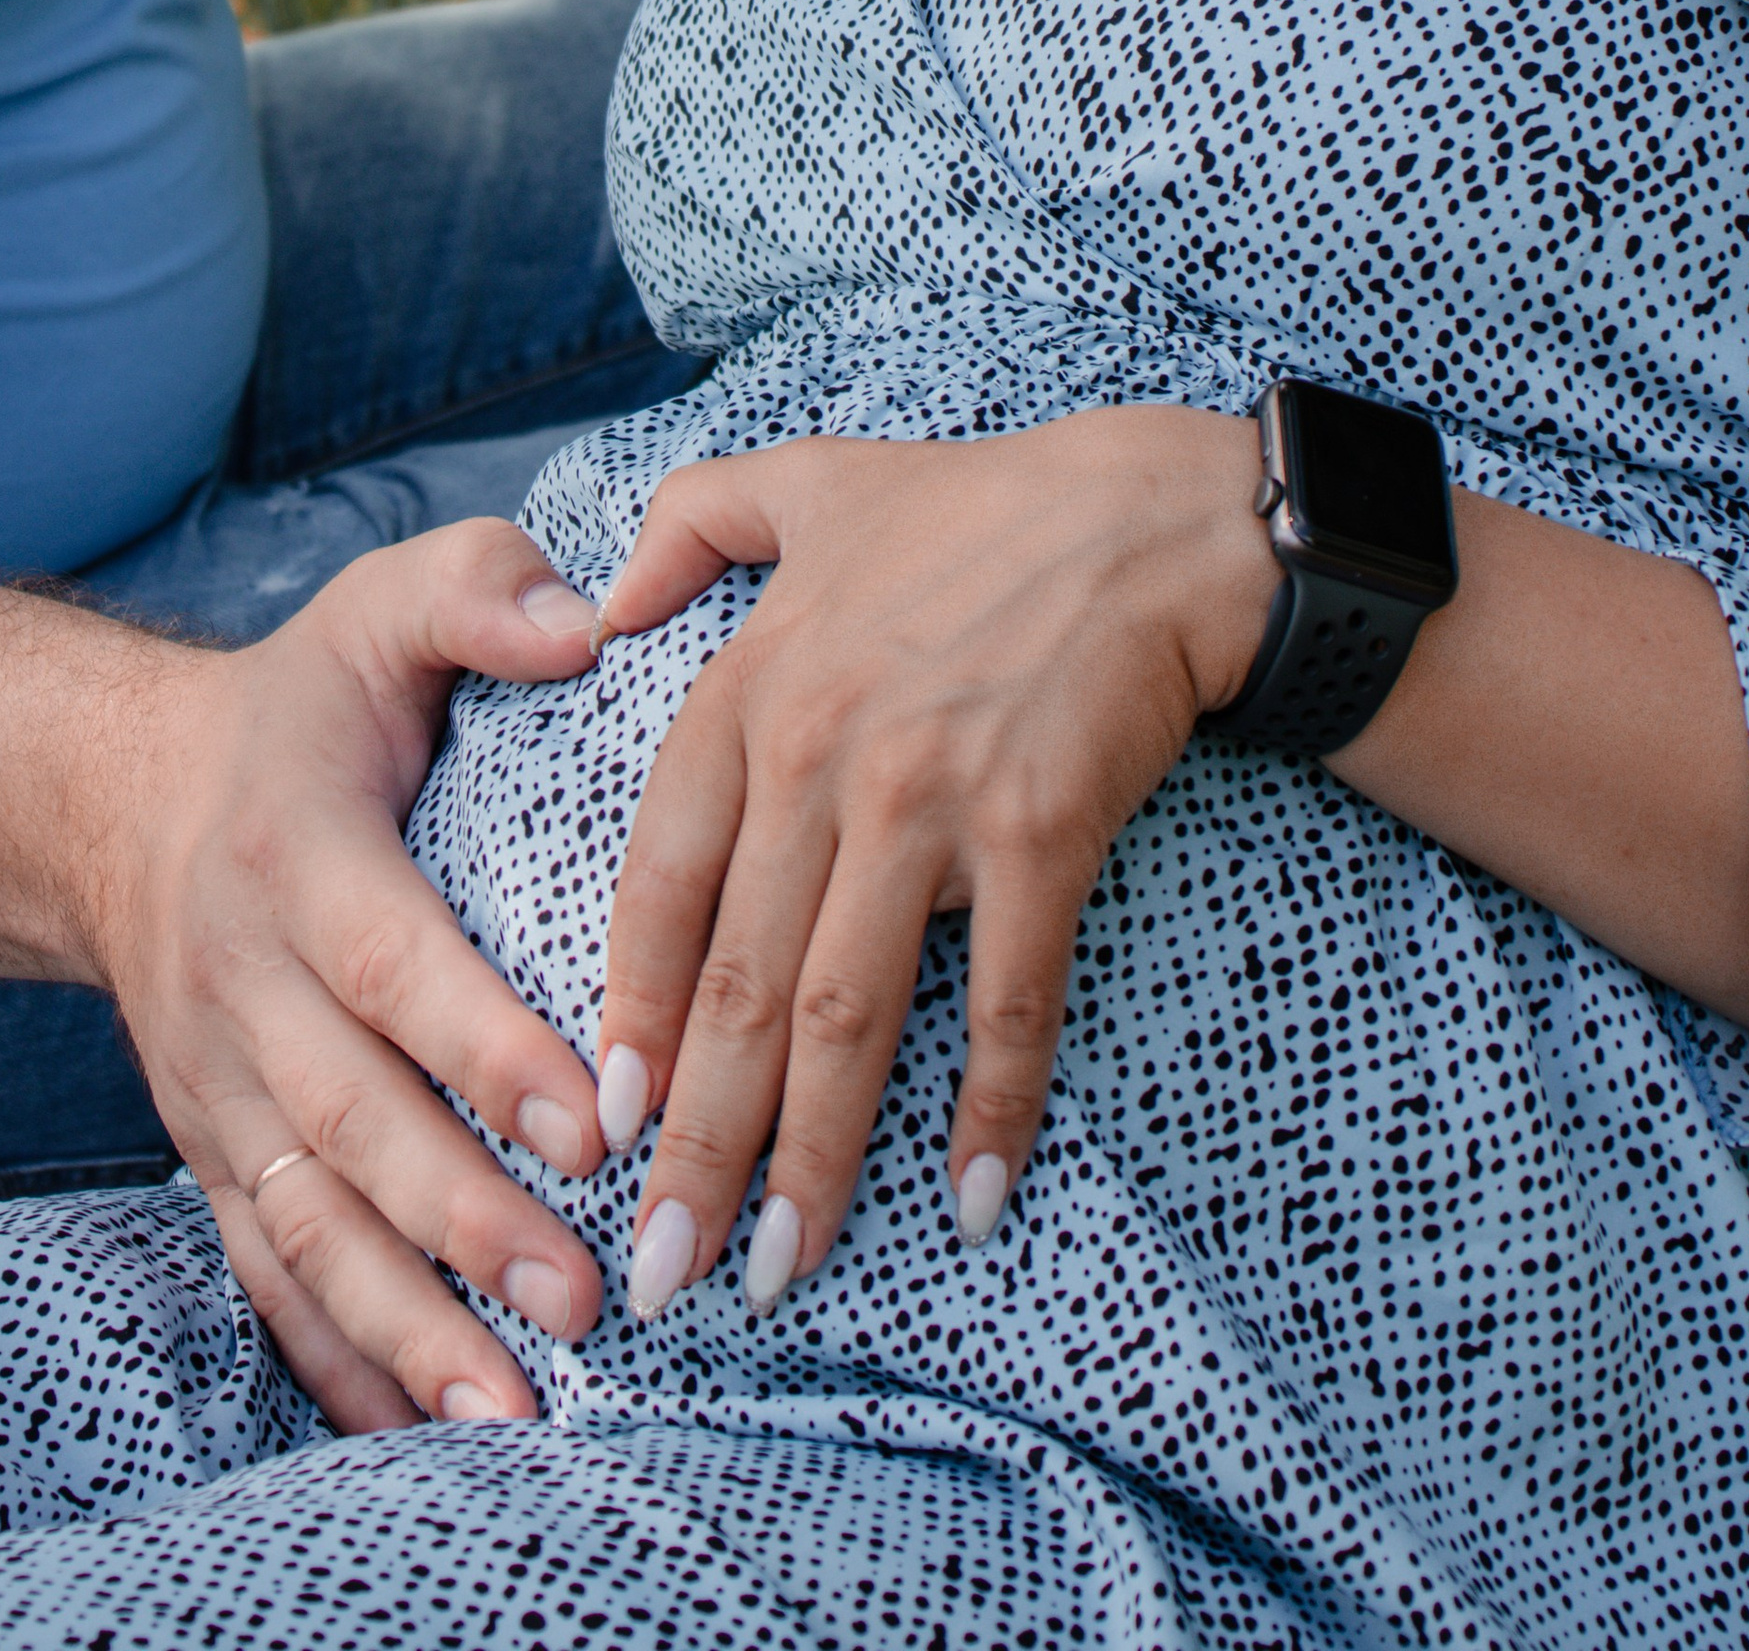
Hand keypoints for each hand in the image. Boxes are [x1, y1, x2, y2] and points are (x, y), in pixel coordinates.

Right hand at [86, 518, 613, 1429]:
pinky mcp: (212, 1155)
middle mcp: (242, 987)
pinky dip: (332, 1360)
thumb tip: (589, 622)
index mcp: (297, 855)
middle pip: (352, 1124)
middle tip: (580, 1296)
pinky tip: (417, 1431)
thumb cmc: (300, 709)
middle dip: (464, 1220)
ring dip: (405, 1325)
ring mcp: (216, 1088)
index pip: (395, 965)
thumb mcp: (377, 611)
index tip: (587, 1121)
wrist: (116, 802)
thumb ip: (480, 592)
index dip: (484, 1048)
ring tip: (513, 1412)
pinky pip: (262, 1274)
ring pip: (302, 1225)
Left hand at [591, 410, 1270, 1321]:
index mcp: (754, 687)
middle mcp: (825, 758)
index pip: (661, 880)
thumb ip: (685, 524)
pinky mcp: (1042, 836)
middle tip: (657, 1268)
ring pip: (850, 1015)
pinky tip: (970, 1200)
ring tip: (776, 1269)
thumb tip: (597, 601)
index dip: (627, 1008)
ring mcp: (933, 803)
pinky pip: (1006, 999)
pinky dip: (988, 1106)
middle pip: (740, 984)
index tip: (601, 1119)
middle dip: (694, 1141)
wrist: (1151, 519)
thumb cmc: (975, 508)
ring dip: (812, 1158)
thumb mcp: (807, 479)